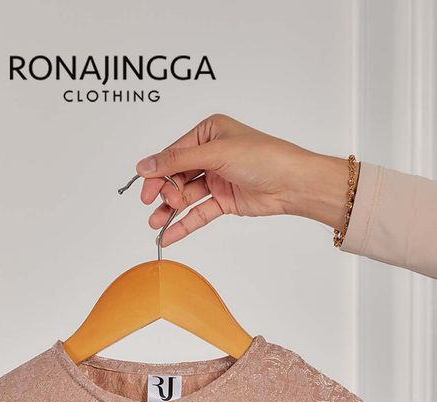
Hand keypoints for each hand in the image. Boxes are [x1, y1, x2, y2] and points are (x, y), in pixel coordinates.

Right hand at [133, 115, 350, 246]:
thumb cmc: (263, 157)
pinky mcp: (223, 200)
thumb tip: (145, 164)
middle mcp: (211, 154)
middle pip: (177, 176)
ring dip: (170, 210)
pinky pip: (198, 212)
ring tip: (156, 224)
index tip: (145, 190)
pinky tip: (169, 234)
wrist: (292, 183)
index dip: (157, 172)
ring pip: (185, 196)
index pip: (174, 153)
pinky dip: (184, 223)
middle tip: (155, 206)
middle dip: (165, 192)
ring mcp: (216, 178)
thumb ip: (177, 161)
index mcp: (208, 132)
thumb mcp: (215, 153)